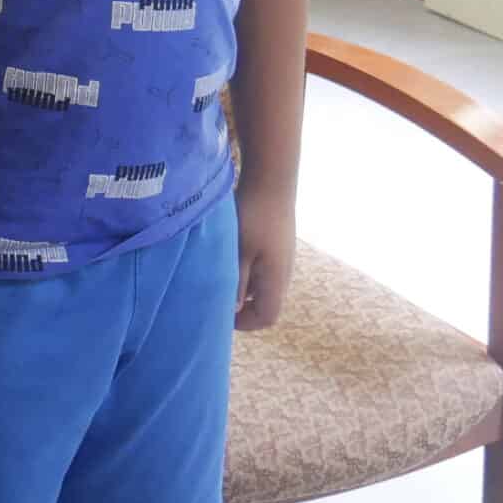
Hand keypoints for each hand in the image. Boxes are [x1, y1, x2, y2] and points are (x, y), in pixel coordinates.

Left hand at [236, 182, 295, 330]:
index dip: (245, 323)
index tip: (222, 314)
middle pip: (267, 303)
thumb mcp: (239, 251)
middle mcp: (284, 272)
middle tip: (218, 296)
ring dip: (244, 287)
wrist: (272, 179)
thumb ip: (236, 282)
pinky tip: (232, 256)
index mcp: (276, 279)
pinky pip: (264, 268)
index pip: (267, 317)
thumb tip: (232, 310)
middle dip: (243, 307)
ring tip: (222, 275)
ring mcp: (283, 257)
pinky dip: (248, 271)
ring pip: (264, 285)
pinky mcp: (278, 243)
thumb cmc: (254, 215)